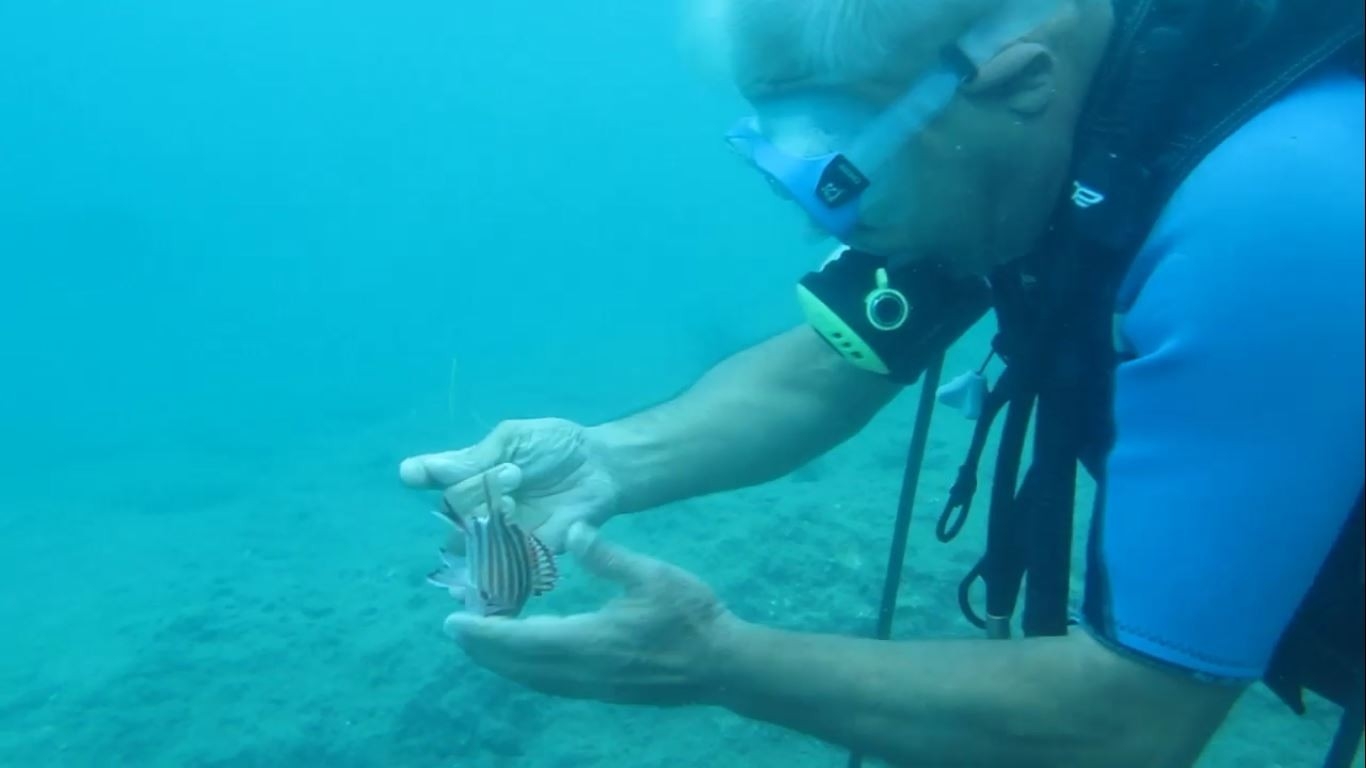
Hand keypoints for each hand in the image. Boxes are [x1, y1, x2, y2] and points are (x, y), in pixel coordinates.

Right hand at [399, 418, 620, 551]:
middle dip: (474, 496)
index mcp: (472, 472)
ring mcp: (503, 531)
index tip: (414, 475)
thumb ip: (476, 458)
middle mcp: (480, 505)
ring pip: (475, 544)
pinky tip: (491, 580)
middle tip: (512, 477)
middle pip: (456, 511)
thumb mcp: (514, 439)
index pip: (436, 476)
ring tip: (502, 520)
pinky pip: (508, 566)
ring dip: (482, 537)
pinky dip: (499, 573)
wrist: (602, 466)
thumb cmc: (555, 446)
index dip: (423, 475)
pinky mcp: (530, 551)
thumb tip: (422, 468)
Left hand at [444, 523, 735, 706]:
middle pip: (518, 665)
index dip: (483, 632)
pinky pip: (552, 682)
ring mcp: (592, 685)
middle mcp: (582, 671)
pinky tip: (525, 654)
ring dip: (502, 660)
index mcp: (589, 641)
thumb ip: (606, 556)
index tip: (453, 621)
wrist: (723, 664)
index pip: (521, 640)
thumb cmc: (690, 615)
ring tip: (480, 640)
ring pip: (533, 677)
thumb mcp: (651, 575)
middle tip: (455, 627)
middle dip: (483, 648)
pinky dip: (527, 668)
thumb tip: (570, 528)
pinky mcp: (603, 690)